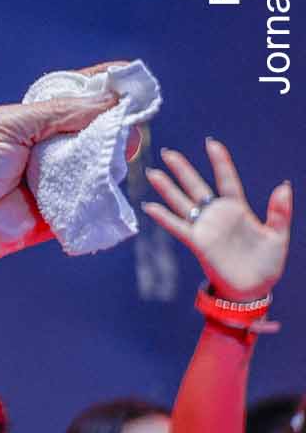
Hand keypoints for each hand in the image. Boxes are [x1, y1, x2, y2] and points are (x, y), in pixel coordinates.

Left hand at [0, 71, 122, 263]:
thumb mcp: (10, 125)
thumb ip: (59, 111)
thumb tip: (111, 99)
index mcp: (36, 117)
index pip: (79, 92)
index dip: (105, 82)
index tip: (130, 75)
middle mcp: (55, 142)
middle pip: (102, 122)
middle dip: (117, 116)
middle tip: (128, 115)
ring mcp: (66, 173)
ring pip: (107, 153)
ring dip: (113, 148)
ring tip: (111, 146)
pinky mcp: (73, 202)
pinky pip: (103, 190)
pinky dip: (108, 180)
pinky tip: (107, 172)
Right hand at [144, 139, 291, 302]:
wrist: (253, 289)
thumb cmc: (267, 263)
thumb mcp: (278, 235)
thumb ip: (280, 212)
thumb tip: (283, 185)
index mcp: (238, 210)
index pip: (226, 180)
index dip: (219, 162)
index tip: (210, 143)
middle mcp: (218, 215)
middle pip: (197, 187)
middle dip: (183, 170)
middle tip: (168, 153)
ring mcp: (206, 228)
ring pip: (182, 203)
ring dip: (167, 189)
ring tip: (154, 173)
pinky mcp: (198, 243)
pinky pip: (178, 227)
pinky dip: (164, 218)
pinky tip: (149, 207)